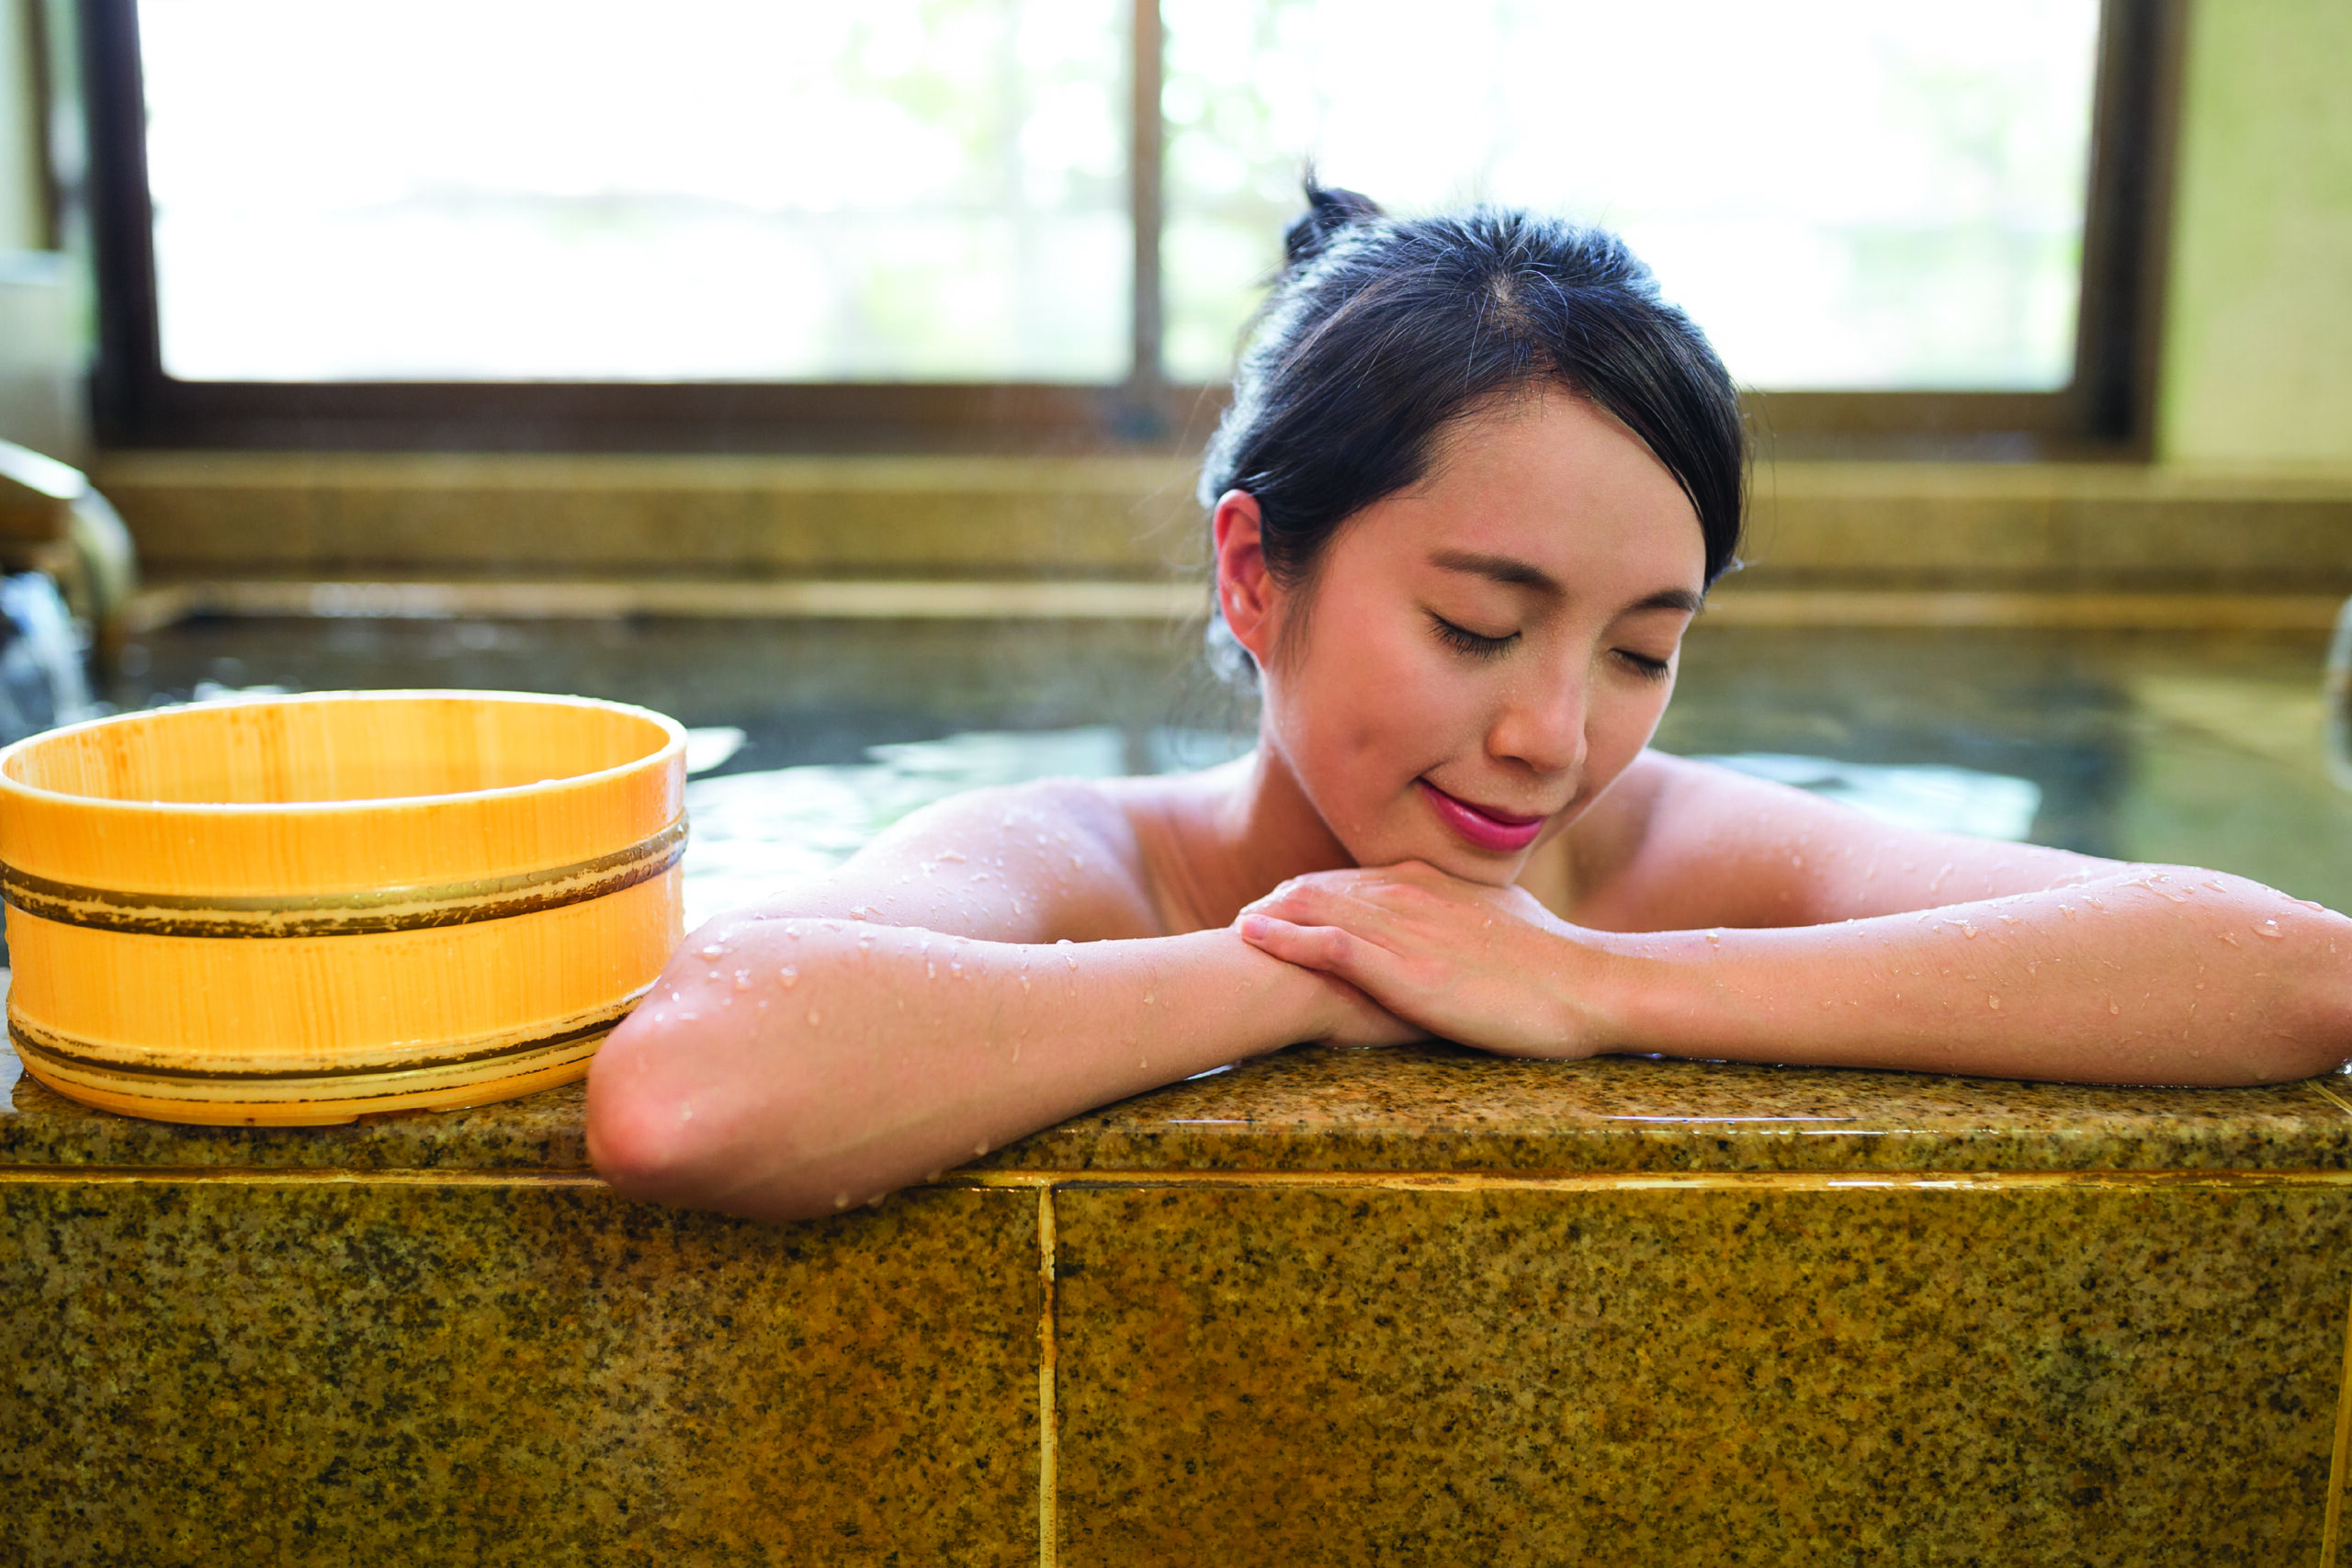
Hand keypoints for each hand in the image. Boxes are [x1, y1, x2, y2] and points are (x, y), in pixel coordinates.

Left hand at [1236, 861, 1612, 1058]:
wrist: (1587, 984)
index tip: (1277, 904)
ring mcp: (1406, 930)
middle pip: (1321, 888)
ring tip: (1230, 926)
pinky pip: (1329, 945)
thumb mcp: (1498, 920)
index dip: (1307, 892)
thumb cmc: (1554, 961)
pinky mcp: (1406, 971)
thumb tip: (1453, 923)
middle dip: (1276, 901)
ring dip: (1268, 916)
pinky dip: (1285, 939)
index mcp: (1431, 881)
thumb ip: (1460, 915)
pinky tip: (1252, 937)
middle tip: (1241, 918)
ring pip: (1315, 907)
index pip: (1350, 878)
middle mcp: (1410, 893)